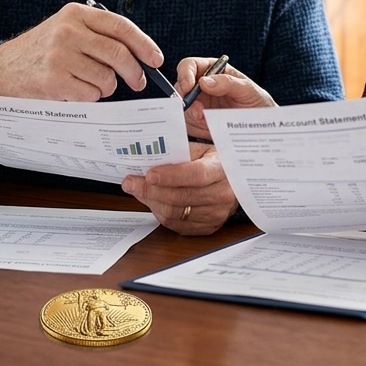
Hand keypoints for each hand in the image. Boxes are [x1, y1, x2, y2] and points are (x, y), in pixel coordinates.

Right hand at [0, 2, 162, 100]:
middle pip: (119, 54)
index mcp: (76, 14)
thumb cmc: (41, 51)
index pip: (121, 26)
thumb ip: (97, 35)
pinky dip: (90, 98)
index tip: (156, 59)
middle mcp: (68, 32)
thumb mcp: (66, 29)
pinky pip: (90, 94)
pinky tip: (75, 92)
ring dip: (107, 87)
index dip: (144, 44)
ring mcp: (60, 56)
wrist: (0, 68)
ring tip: (92, 85)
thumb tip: (140, 55)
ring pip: (107, 78)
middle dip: (135, 72)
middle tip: (138, 82)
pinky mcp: (54, 81)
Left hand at [122, 142, 238, 234]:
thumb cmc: (214, 161)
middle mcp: (223, 194)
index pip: (195, 175)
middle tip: (131, 182)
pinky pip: (177, 225)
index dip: (171, 176)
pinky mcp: (209, 227)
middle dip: (151, 190)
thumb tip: (168, 138)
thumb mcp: (205, 145)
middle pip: (181, 197)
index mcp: (222, 169)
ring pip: (175, 213)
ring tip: (138, 190)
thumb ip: (187, 142)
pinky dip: (160, 213)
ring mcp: (217, 214)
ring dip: (152, 202)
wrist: (234, 182)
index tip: (149, 174)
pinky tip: (152, 201)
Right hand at [175, 58, 275, 140]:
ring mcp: (197, 104)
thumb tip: (204, 81)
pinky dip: (192, 125)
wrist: (262, 128)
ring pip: (181, 106)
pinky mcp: (197, 122)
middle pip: (180, 86)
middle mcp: (201, 86)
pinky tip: (205, 127)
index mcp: (212, 71)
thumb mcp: (248, 90)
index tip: (188, 86)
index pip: (190, 66)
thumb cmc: (257, 103)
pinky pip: (187, 123)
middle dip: (184, 97)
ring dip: (189, 113)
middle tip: (194, 109)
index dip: (185, 74)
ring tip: (203, 118)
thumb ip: (228, 83)